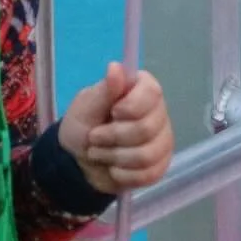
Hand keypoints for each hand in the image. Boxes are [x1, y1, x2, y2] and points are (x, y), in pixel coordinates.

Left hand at [58, 62, 173, 194]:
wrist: (78, 162)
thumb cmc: (82, 127)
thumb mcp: (86, 107)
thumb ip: (104, 91)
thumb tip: (116, 66)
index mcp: (143, 90)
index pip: (153, 93)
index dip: (131, 106)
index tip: (112, 111)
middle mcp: (158, 113)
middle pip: (147, 128)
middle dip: (112, 137)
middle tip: (94, 137)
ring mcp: (162, 141)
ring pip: (146, 155)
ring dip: (114, 156)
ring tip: (99, 152)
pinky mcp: (159, 165)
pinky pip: (147, 174)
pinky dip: (122, 174)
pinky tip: (113, 167)